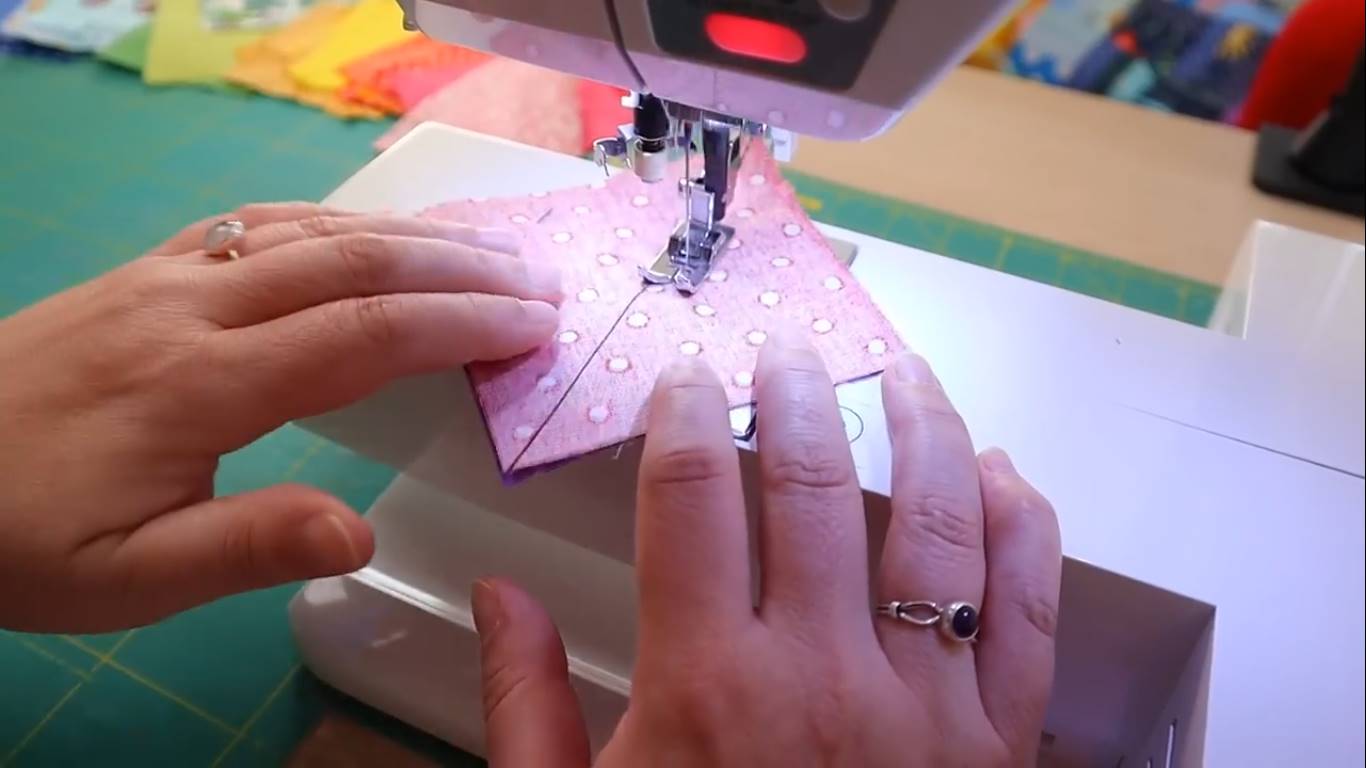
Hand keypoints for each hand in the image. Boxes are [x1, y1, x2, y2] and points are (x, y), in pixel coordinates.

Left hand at [0, 202, 561, 631]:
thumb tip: (362, 530)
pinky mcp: (143, 274)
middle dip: (460, 266)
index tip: (533, 325)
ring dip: (411, 234)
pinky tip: (369, 232)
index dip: (459, 322)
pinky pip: (255, 223)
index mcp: (199, 383)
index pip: (360, 332)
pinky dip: (335, 221)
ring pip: (310, 230)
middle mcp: (191, 306)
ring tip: (487, 247)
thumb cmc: (14, 537)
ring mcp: (164, 278)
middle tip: (541, 280)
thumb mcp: (122, 579)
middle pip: (353, 261)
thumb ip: (245, 547)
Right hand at [471, 332, 1061, 766]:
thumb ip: (527, 705)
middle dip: (799, 394)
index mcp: (707, 687)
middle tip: (790, 349)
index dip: (685, 414)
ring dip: (924, 427)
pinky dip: (1026, 531)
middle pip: (813, 484)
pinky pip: (1029, 612)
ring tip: (905, 371)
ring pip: (937, 524)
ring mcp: (925, 709)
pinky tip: (1005, 476)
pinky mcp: (1001, 746)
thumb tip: (497, 598)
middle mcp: (823, 678)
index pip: (692, 496)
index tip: (686, 378)